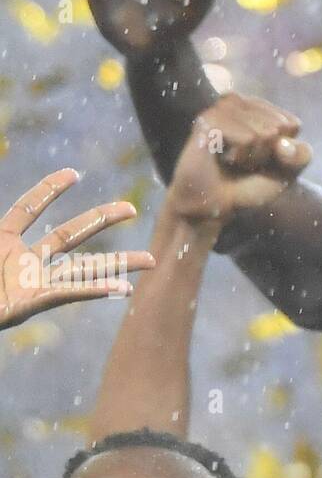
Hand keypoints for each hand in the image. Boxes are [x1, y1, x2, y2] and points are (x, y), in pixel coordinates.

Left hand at [0, 170, 152, 328]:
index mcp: (0, 241)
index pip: (28, 208)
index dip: (49, 190)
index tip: (73, 174)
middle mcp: (22, 261)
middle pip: (70, 234)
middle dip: (101, 220)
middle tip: (130, 209)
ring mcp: (31, 283)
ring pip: (82, 268)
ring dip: (117, 264)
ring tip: (150, 261)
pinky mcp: (31, 303)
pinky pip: (68, 293)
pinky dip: (94, 289)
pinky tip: (121, 289)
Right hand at [167, 93, 312, 228]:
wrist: (214, 206)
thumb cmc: (247, 186)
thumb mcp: (286, 173)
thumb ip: (301, 155)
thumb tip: (283, 143)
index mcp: (258, 109)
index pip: (292, 124)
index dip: (284, 151)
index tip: (263, 160)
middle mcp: (239, 103)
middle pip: (279, 125)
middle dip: (267, 152)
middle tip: (245, 163)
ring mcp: (221, 109)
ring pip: (261, 130)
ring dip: (253, 154)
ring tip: (235, 161)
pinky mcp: (207, 121)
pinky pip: (244, 136)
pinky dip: (241, 154)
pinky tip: (226, 159)